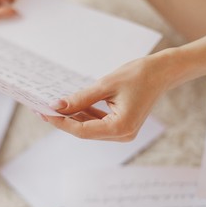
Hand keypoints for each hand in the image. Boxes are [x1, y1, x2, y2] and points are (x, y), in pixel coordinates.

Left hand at [44, 52, 173, 141]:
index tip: (43, 112)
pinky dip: (84, 114)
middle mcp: (122, 135)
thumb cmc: (139, 74)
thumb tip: (57, 106)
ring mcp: (123, 132)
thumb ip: (80, 98)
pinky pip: (98, 123)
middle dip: (63, 120)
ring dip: (72, 117)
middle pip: (84, 131)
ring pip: (90, 128)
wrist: (163, 71)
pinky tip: (72, 106)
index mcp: (120, 128)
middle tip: (42, 109)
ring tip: (54, 107)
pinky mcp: (122, 125)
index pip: (82, 131)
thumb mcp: (105, 85)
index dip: (60, 122)